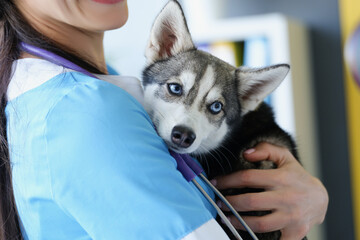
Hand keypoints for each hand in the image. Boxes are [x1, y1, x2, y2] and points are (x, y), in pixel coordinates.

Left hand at [213, 142, 327, 239]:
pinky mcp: (294, 232)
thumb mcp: (285, 157)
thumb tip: (245, 153)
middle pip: (250, 202)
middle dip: (229, 202)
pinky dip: (257, 239)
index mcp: (281, 178)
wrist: (320, 199)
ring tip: (226, 218)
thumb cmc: (297, 177)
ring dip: (238, 222)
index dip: (228, 180)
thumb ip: (266, 149)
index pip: (248, 178)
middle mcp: (286, 198)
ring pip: (258, 224)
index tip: (215, 183)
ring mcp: (291, 217)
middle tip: (218, 202)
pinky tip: (243, 235)